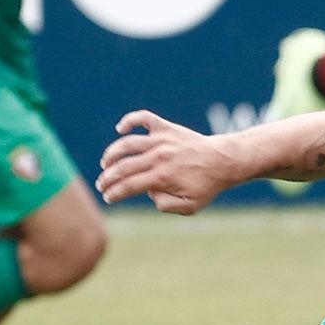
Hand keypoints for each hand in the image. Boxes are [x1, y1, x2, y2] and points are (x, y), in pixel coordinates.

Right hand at [96, 110, 236, 213]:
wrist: (223, 161)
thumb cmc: (206, 186)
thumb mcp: (189, 206)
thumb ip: (165, 205)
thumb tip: (148, 193)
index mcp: (162, 178)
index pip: (128, 186)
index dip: (114, 193)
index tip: (108, 198)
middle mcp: (159, 157)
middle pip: (122, 167)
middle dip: (107, 178)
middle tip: (101, 185)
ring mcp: (161, 140)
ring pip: (126, 144)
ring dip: (111, 154)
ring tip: (105, 163)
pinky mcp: (166, 128)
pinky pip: (143, 118)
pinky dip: (129, 120)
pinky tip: (120, 129)